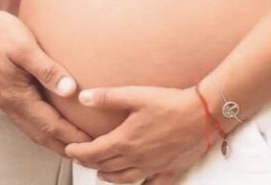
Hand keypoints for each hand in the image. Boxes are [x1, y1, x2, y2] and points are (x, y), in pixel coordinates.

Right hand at [0, 6, 91, 156]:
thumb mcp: (24, 46)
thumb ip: (47, 69)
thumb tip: (71, 91)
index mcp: (16, 96)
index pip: (50, 125)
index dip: (72, 136)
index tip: (92, 144)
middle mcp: (8, 103)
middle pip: (40, 134)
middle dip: (63, 146)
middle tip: (85, 153)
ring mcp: (1, 99)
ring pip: (30, 128)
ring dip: (50, 138)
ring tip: (70, 142)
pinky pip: (22, 117)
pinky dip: (38, 125)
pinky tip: (45, 118)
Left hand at [65, 85, 209, 183]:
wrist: (202, 115)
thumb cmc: (169, 102)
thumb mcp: (135, 94)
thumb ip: (107, 97)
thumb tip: (83, 97)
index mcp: (125, 141)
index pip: (94, 152)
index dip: (79, 151)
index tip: (69, 148)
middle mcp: (136, 159)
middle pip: (106, 167)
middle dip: (90, 163)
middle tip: (80, 158)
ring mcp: (152, 168)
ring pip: (123, 180)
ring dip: (108, 177)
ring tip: (100, 172)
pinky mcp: (168, 172)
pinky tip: (135, 183)